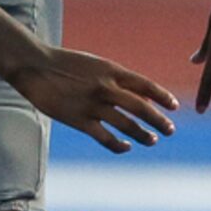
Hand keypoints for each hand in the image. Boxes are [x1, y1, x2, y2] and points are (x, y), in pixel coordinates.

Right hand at [10, 46, 177, 153]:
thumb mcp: (95, 64)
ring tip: (152, 141)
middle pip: (141, 108)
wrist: (35, 66)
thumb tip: (137, 92)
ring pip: (127, 125)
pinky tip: (126, 147)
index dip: (163, 96)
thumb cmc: (65, 63)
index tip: (175, 106)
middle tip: (170, 130)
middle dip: (159, 121)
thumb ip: (114, 77)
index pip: (145, 85)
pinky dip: (119, 145)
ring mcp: (93, 105)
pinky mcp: (79, 120)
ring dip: (143, 135)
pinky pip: (105, 138)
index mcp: (111, 70)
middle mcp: (106, 88)